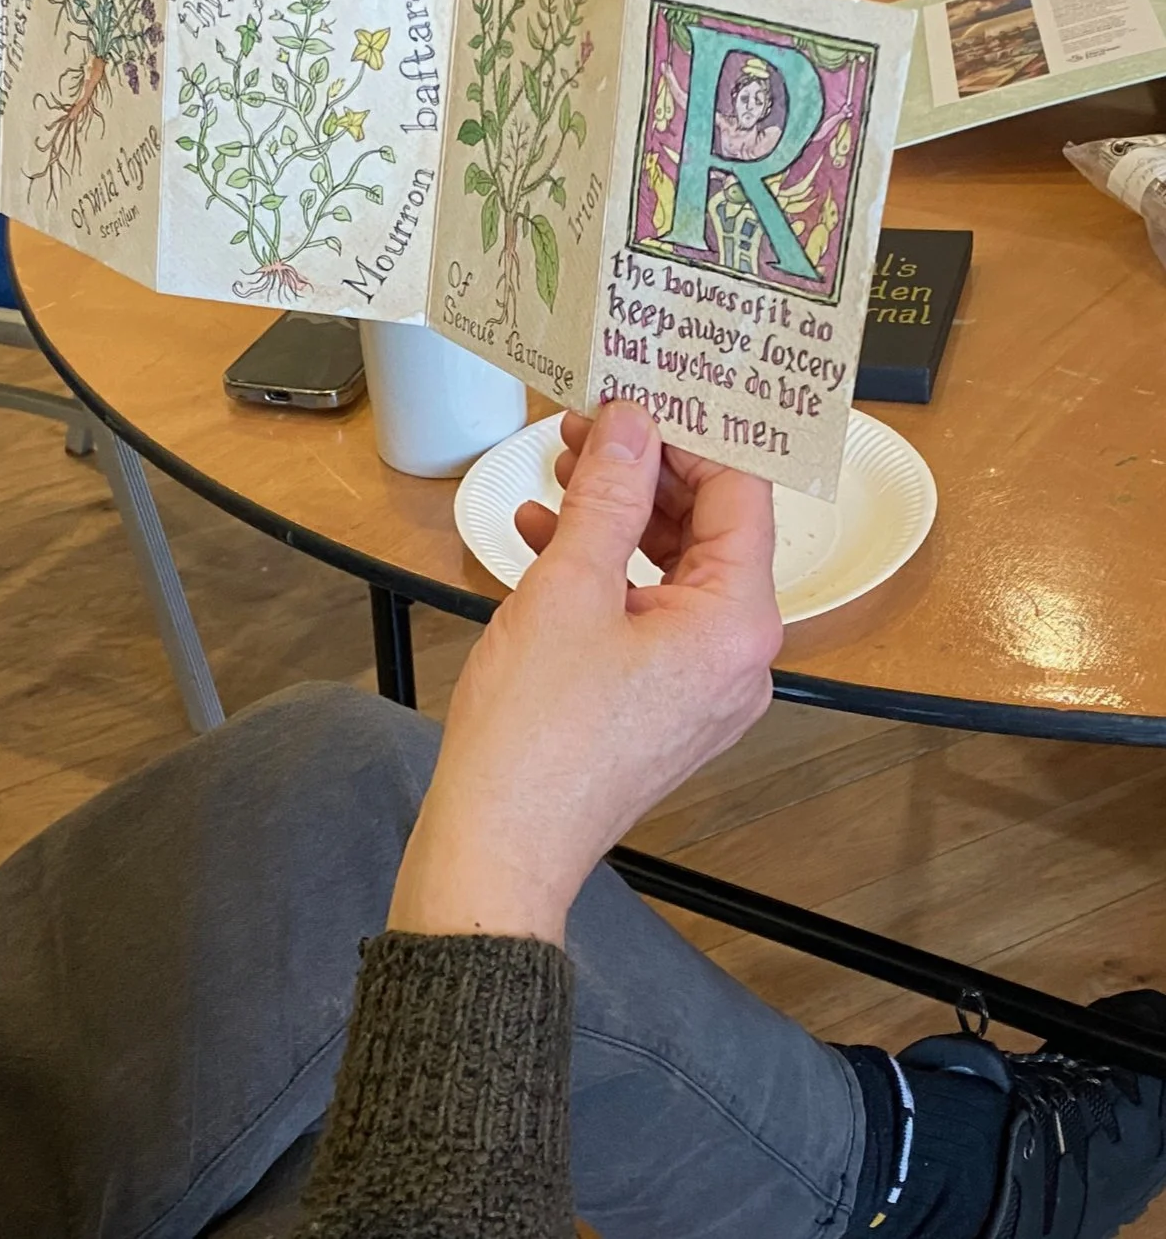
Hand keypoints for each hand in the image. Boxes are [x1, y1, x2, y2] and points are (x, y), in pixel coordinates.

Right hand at [387, 404, 780, 942]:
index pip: (739, 494)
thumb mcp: (569, 585)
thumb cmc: (536, 732)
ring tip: (556, 478)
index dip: (686, 437)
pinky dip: (602, 572)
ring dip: (616, 517)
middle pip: (707, 530)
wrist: (502, 841)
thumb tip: (631, 423)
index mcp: (736, 623)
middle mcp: (736, 656)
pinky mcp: (662, 704)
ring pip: (671, 570)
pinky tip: (542, 541)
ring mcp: (701, 686)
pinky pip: (646, 613)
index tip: (634, 400)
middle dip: (643, 473)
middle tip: (583, 430)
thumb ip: (608, 493)